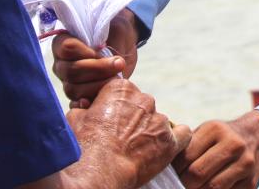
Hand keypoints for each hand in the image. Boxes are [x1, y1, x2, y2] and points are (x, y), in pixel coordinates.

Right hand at [53, 8, 140, 106]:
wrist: (122, 46)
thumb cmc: (115, 33)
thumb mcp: (113, 29)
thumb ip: (105, 40)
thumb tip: (99, 56)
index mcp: (63, 42)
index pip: (66, 48)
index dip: (85, 52)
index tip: (102, 50)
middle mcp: (61, 63)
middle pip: (70, 72)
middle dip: (97, 69)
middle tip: (118, 64)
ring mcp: (68, 81)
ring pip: (74, 90)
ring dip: (98, 85)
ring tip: (116, 78)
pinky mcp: (79, 96)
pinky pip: (76, 105)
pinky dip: (86, 105)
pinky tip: (99, 101)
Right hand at [66, 79, 191, 188]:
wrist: (98, 171)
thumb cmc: (84, 146)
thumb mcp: (75, 119)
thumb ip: (85, 109)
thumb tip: (85, 107)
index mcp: (121, 89)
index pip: (123, 93)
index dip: (115, 108)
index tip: (110, 122)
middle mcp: (144, 99)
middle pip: (142, 106)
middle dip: (134, 120)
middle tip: (122, 138)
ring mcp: (159, 119)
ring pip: (158, 121)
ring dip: (150, 132)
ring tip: (138, 150)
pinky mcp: (170, 141)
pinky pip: (183, 134)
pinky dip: (177, 139)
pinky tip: (166, 147)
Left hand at [174, 110, 258, 188]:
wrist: (258, 138)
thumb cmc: (222, 138)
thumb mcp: (207, 132)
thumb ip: (188, 146)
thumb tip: (163, 164)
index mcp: (215, 130)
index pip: (187, 156)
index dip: (174, 170)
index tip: (170, 176)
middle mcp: (233, 144)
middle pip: (198, 173)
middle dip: (183, 184)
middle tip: (178, 186)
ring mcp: (244, 164)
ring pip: (212, 187)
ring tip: (192, 188)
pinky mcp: (251, 182)